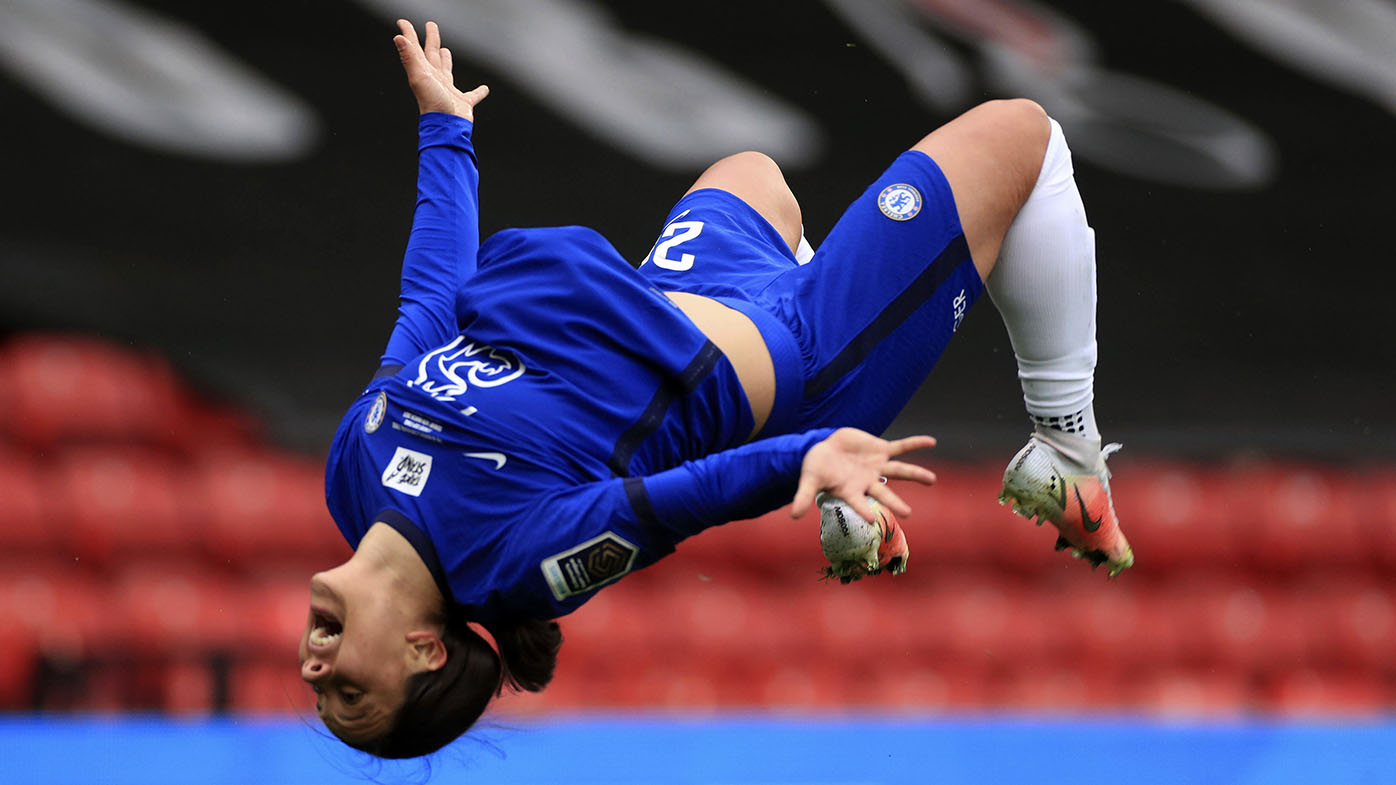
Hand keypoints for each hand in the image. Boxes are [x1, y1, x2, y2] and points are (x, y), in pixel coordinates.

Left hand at [393, 19, 488, 119]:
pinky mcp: (463, 103)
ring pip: (447, 71)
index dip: (410, 35)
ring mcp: (448, 91)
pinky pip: (472, 95)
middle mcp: (435, 80)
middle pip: (432, 56)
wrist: (447, 127)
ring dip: (446, 61)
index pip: (416, 49)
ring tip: (447, 51)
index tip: (403, 22)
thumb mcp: (420, 77)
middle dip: (431, 41)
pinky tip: (484, 88)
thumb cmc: (433, 103)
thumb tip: (398, 38)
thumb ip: (410, 57)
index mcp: (425, 72)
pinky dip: (479, 92)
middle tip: (431, 27)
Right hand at [790, 428, 935, 521]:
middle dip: (895, 502)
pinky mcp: (881, 449)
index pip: (858, 503)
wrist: (826, 448)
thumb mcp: (809, 480)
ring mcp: (877, 466)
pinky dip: (915, 443)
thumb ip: (803, 496)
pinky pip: (901, 447)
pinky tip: (931, 441)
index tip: (871, 518)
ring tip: (932, 480)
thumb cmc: (818, 468)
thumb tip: (794, 516)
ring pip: (899, 470)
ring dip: (916, 474)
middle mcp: (868, 482)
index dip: (863, 509)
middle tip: (908, 513)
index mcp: (851, 492)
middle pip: (884, 493)